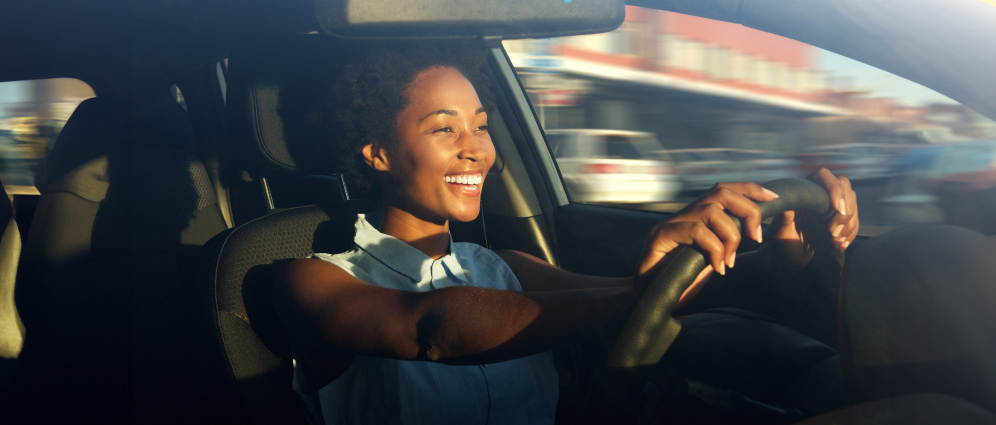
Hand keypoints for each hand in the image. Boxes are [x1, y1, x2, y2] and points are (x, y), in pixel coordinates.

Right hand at [636, 182, 778, 304]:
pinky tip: (717, 268)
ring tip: (730, 261)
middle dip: (748, 209)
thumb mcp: (711, 260)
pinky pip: (697, 231)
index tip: (772, 198)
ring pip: (711, 210)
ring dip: (731, 236)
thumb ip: (726, 244)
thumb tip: (755, 232)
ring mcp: (669, 223)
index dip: (749, 189)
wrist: (647, 301)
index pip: (724, 190)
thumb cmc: (679, 283)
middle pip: (721, 192)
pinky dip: (715, 249)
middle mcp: (682, 215)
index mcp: (695, 217)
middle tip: (757, 237)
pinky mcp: (660, 236)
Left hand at [765, 168, 859, 270]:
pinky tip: (841, 246)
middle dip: (844, 212)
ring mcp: (831, 206)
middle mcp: (819, 193)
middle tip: (833, 233)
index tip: (837, 208)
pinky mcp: (839, 219)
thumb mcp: (779, 233)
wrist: (788, 258)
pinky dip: (851, 234)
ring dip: (848, 225)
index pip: (823, 175)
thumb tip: (787, 208)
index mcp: (803, 190)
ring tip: (834, 243)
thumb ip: (782, 221)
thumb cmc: (780, 243)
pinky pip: (853, 221)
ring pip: (852, 206)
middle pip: (844, 189)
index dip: (834, 188)